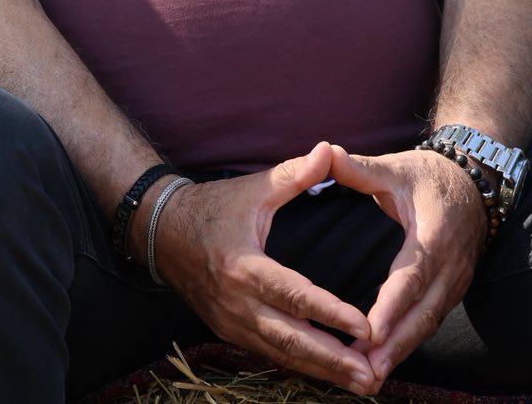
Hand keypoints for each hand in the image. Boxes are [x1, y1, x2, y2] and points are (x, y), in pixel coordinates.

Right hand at [152, 142, 377, 394]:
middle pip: (290, 339)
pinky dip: (301, 365)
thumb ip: (295, 175)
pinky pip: (270, 353)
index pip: (293, 295)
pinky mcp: (228, 331)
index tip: (366, 327)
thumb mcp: (253, 189)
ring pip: (282, 354)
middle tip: (372, 373)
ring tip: (362, 383)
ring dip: (322, 371)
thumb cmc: (212, 207)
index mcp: (243, 265)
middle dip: (333, 360)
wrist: (160, 231)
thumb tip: (330, 150)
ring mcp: (229, 321)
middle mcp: (235, 302)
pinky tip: (330, 374)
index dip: (330, 313)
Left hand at [326, 146, 487, 385]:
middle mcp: (450, 266)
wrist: (475, 184)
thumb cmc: (427, 176)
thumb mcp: (395, 167)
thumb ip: (360, 168)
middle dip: (394, 345)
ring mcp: (455, 282)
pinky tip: (383, 363)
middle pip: (422, 313)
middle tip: (364, 371)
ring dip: (400, 352)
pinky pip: (429, 322)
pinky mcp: (452, 292)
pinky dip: (407, 344)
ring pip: (427, 324)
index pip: (412, 276)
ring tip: (368, 377)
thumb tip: (325, 153)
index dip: (392, 306)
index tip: (370, 332)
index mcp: (433, 235)